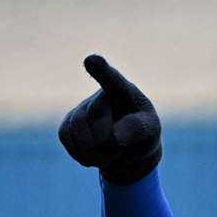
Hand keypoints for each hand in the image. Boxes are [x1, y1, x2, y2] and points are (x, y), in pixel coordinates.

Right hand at [58, 54, 162, 184]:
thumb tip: (114, 138)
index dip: (102, 70)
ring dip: (96, 153)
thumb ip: (138, 132)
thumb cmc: (141, 135)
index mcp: (123, 92)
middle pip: (95, 118)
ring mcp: (80, 109)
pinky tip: (94, 153)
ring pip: (79, 131)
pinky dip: (84, 155)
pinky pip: (69, 141)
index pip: (112, 79)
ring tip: (110, 152)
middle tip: (120, 149)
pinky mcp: (67, 126)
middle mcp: (99, 96)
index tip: (92, 60)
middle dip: (109, 142)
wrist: (125, 149)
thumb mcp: (150, 133)